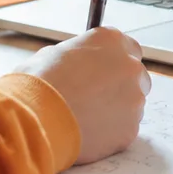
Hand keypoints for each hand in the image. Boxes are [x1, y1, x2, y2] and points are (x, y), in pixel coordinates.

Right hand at [15, 27, 150, 163]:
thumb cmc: (38, 83)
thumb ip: (74, 56)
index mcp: (111, 40)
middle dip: (121, 86)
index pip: (129, 48)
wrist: (36, 119)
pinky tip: (88, 133)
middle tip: (96, 98)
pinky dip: (110, 133)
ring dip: (116, 110)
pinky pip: (124, 129)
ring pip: (132, 105)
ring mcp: (135, 98)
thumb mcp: (51, 54)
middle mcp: (130, 66)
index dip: (115, 62)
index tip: (105, 73)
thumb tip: (75, 63)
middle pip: (136, 77)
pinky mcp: (131, 128)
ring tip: (86, 118)